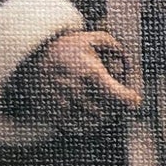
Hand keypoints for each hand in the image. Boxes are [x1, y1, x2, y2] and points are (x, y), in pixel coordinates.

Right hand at [22, 29, 142, 132]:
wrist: (30, 56)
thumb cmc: (63, 46)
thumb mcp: (91, 38)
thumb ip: (114, 47)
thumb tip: (127, 61)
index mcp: (91, 74)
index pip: (120, 97)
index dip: (131, 100)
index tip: (135, 100)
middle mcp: (79, 92)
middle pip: (110, 111)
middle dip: (119, 108)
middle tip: (120, 103)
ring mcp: (65, 105)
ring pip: (95, 122)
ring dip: (104, 117)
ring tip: (106, 109)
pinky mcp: (54, 114)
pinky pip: (76, 128)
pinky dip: (87, 125)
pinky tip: (90, 117)